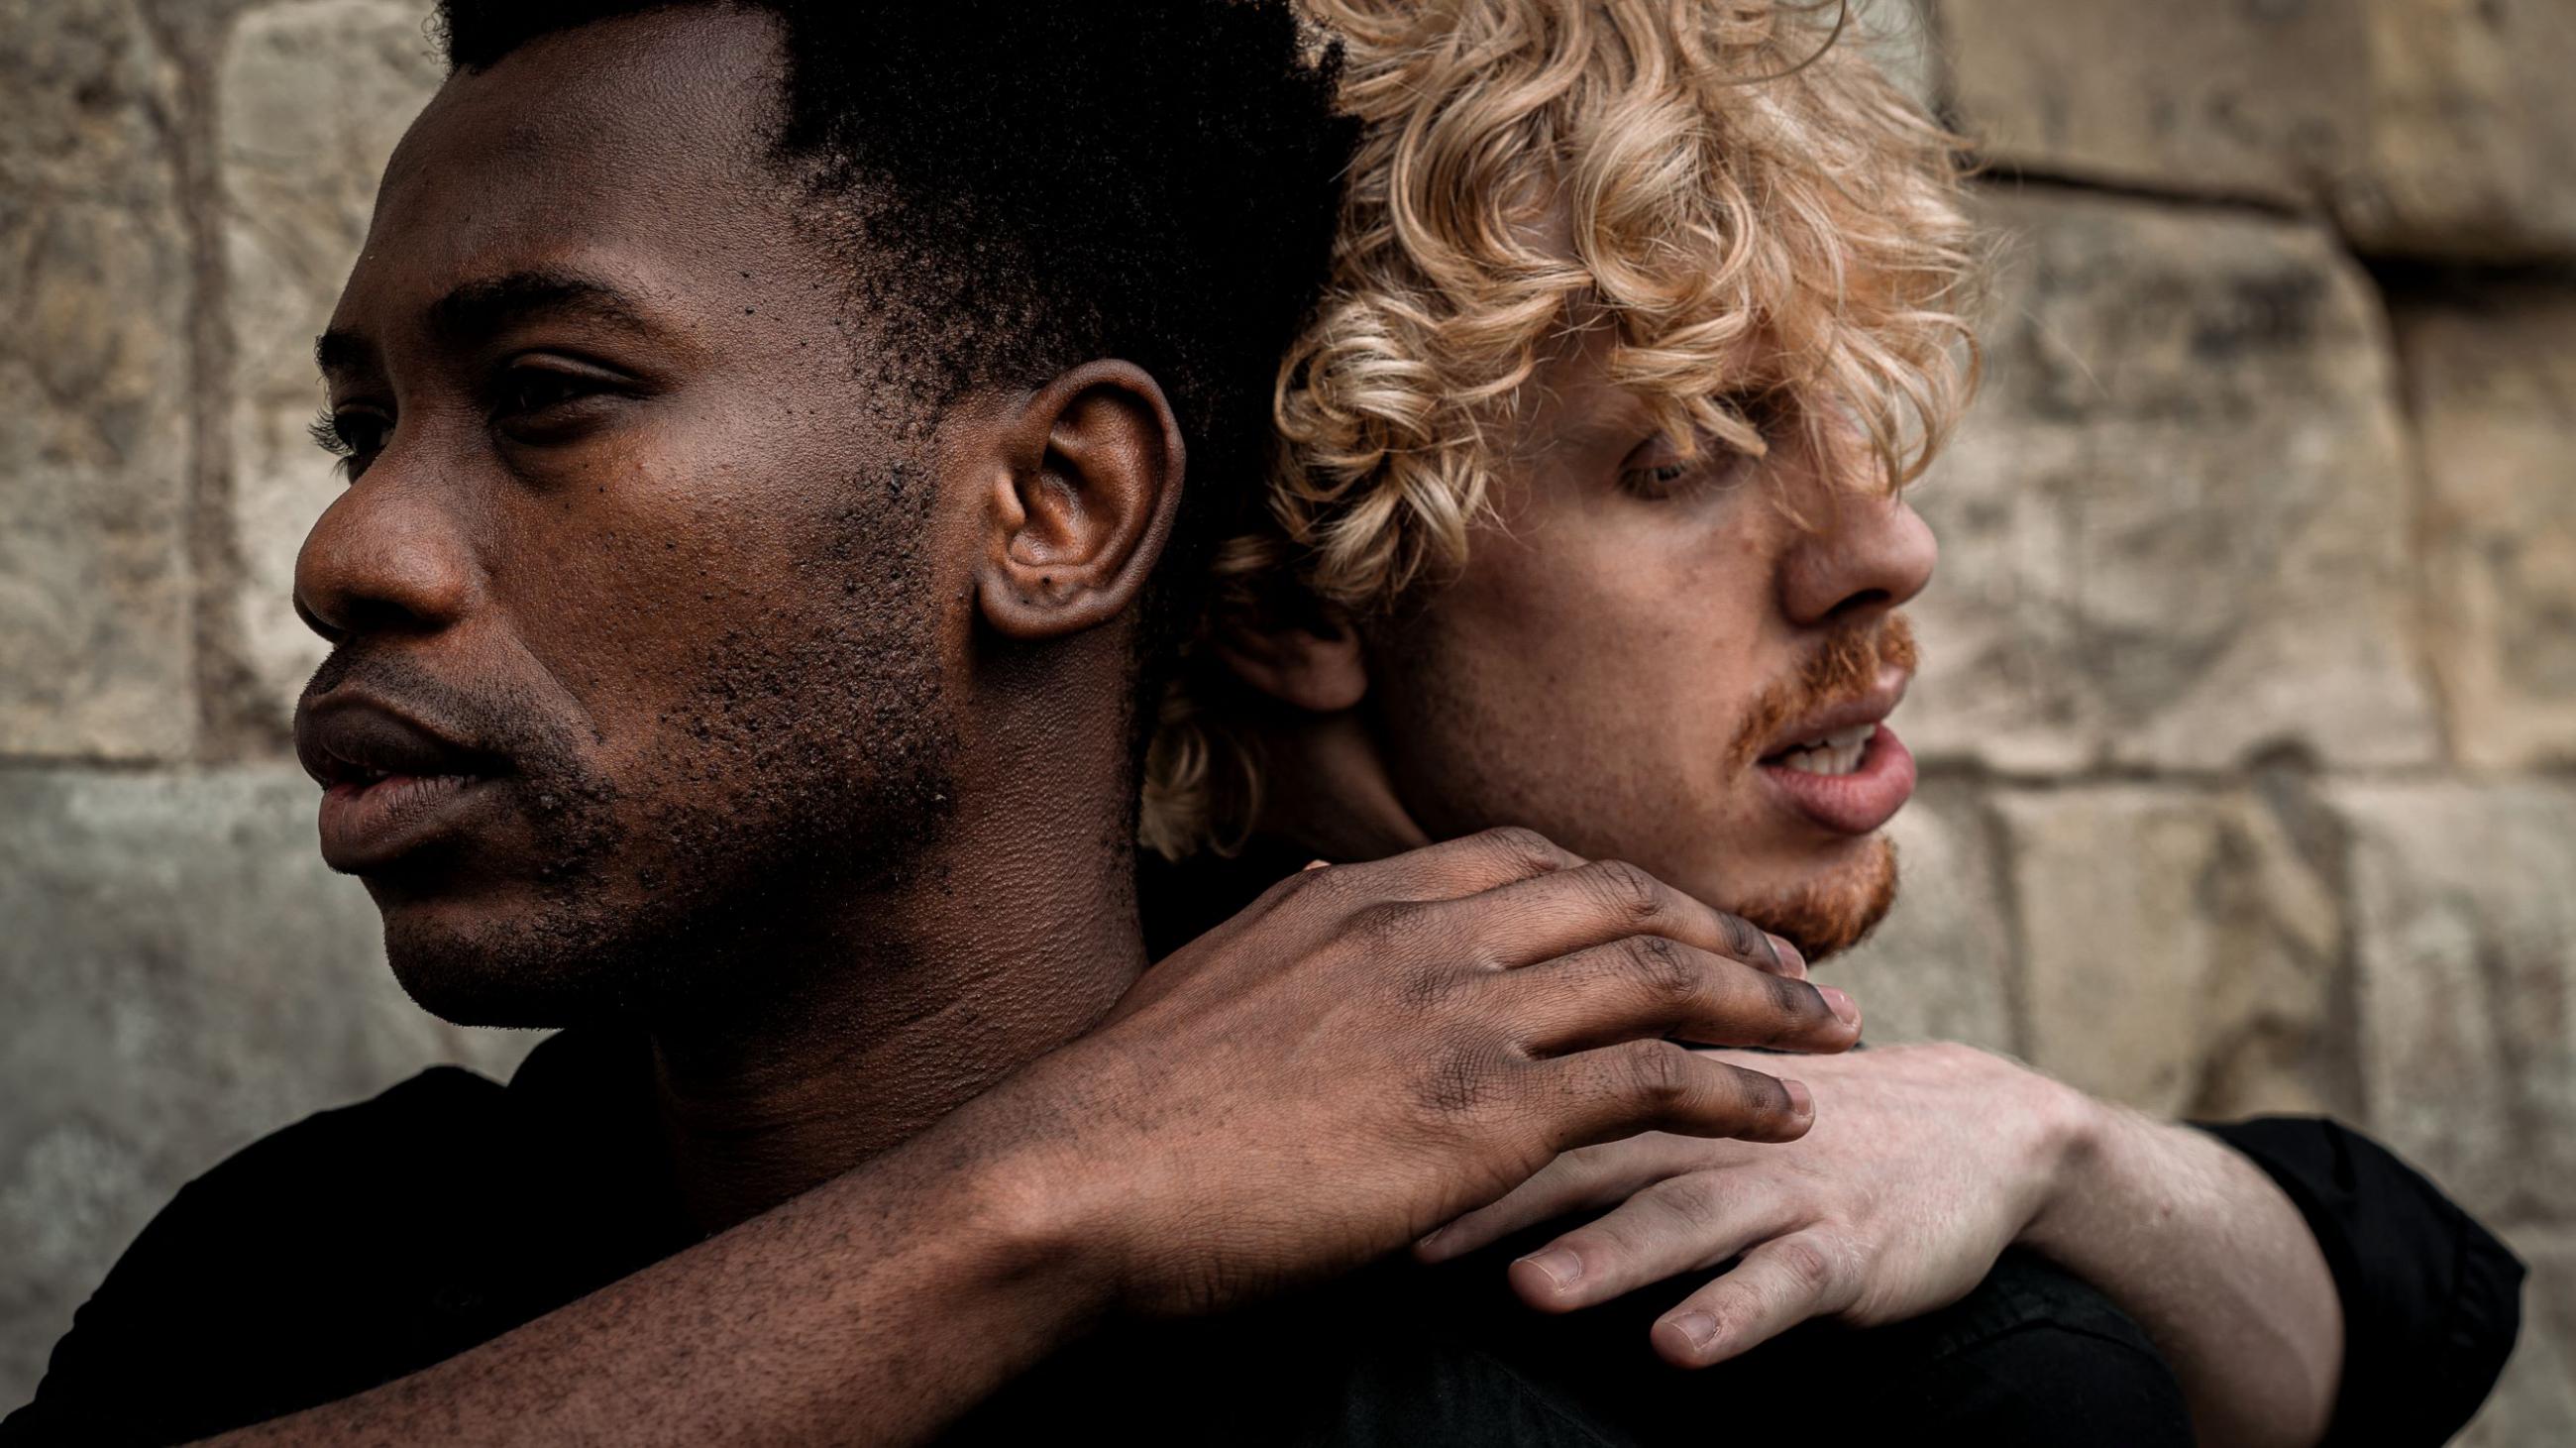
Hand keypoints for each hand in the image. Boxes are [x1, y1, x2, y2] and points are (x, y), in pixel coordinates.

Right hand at [987, 828, 1864, 1318]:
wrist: (1073, 1176)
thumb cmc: (1122, 1103)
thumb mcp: (1214, 971)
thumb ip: (1294, 922)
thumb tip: (1335, 879)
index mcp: (1360, 895)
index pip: (1534, 861)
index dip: (1626, 889)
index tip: (1679, 921)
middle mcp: (1424, 930)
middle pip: (1618, 901)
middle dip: (1719, 930)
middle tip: (1792, 967)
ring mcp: (1457, 1016)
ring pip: (1654, 975)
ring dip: (1758, 999)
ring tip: (1827, 1031)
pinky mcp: (1480, 1116)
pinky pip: (1648, 1082)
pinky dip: (1733, 1088)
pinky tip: (1784, 1112)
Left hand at [1415, 1041, 2094, 1366]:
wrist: (1976, 1127)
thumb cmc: (1786, 1115)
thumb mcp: (1675, 1088)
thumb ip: (1566, 1086)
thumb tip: (1421, 1102)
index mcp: (1644, 1076)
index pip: (1526, 1081)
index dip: (1437, 1117)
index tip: (1345, 1155)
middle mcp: (1699, 1121)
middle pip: (1579, 1144)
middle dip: (1490, 1191)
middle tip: (1403, 1238)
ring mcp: (1774, 1180)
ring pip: (1675, 1212)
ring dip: (1603, 1252)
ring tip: (1531, 1291)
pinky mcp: (1845, 1244)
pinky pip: (1781, 1281)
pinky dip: (1731, 1311)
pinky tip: (1680, 1347)